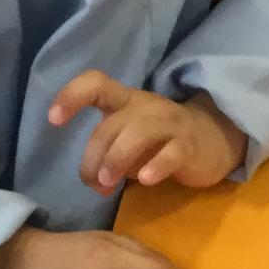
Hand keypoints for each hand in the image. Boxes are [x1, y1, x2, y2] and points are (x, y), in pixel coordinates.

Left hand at [48, 71, 247, 193]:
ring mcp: (169, 123)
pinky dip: (156, 166)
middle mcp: (145, 106)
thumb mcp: (129, 140)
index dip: (71, 96)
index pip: (95, 83)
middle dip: (94, 156)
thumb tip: (92, 180)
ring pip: (138, 133)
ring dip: (116, 159)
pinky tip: (146, 180)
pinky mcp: (190, 145)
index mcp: (125, 101)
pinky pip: (172, 152)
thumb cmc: (161, 141)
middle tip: (94, 184)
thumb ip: (108, 154)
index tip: (53, 120)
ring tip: (108, 184)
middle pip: (111, 124)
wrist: (215, 139)